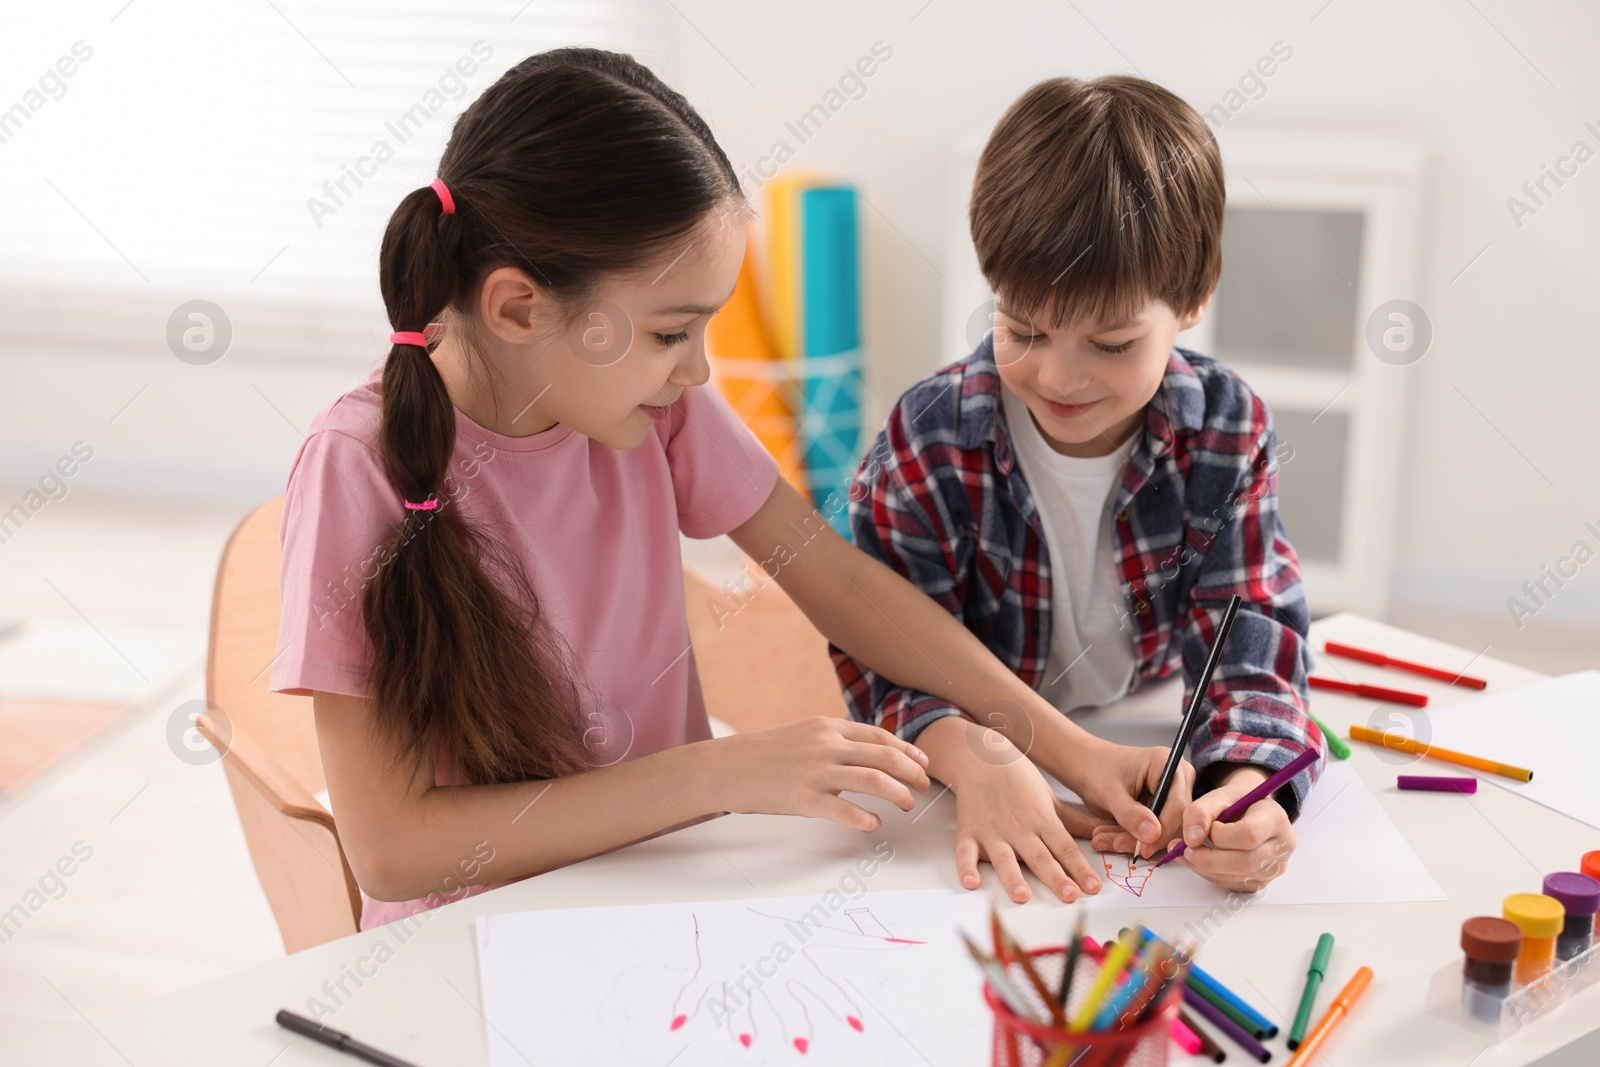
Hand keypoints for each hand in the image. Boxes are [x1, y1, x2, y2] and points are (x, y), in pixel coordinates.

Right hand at [713, 717, 930, 831]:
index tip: (922, 762)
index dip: (907, 750)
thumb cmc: (763, 754)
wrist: (725, 766)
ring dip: (898, 794)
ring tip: (907, 805)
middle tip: (923, 786)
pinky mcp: (803, 799)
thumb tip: (865, 755)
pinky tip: (874, 824)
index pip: (879, 736)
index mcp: (827, 727)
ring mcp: (815, 771)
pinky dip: (865, 818)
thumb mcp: (802, 734)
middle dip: (911, 772)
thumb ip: (833, 741)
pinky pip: (844, 810)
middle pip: (884, 756)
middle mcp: (826, 745)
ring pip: (873, 780)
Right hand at [919, 717, 1103, 903]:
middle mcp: (1019, 828)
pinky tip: (971, 882)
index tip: (1093, 887)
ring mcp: (993, 831)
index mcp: (1042, 820)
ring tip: (1022, 895)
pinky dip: (966, 867)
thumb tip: (1103, 834)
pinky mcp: (969, 832)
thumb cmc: (1018, 778)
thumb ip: (1074, 821)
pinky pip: (966, 852)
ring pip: (1005, 858)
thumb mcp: (1050, 797)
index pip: (1065, 848)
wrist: (981, 757)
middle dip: (1055, 877)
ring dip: (1013, 877)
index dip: (1080, 868)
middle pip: (1040, 856)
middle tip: (1070, 895)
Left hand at [1071, 739, 1194, 859]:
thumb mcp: (1109, 792)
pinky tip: (1112, 837)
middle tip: (1118, 844)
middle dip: (1146, 838)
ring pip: (1164, 831)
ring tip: (1107, 839)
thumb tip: (1153, 834)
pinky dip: (1134, 839)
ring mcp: (1170, 796)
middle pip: (1174, 820)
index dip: (1164, 830)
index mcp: (1167, 763)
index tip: (1145, 848)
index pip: (1178, 804)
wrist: (1086, 768)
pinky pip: (1154, 832)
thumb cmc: (1096, 769)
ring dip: (1136, 841)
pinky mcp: (1162, 810)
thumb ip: (1130, 813)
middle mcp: (1176, 779)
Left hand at [1169, 764, 1295, 890]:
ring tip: (1185, 851)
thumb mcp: (1219, 796)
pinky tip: (1198, 860)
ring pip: (1235, 877)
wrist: (1249, 812)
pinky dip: (1208, 874)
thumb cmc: (1236, 802)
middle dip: (1207, 858)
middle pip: (1244, 862)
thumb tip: (1191, 839)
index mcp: (1276, 819)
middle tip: (1184, 848)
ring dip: (1203, 867)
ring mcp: (1273, 868)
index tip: (1209, 828)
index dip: (1221, 835)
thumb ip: (1201, 811)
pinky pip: (1231, 884)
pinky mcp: (1259, 882)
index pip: (1249, 835)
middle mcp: (1282, 847)